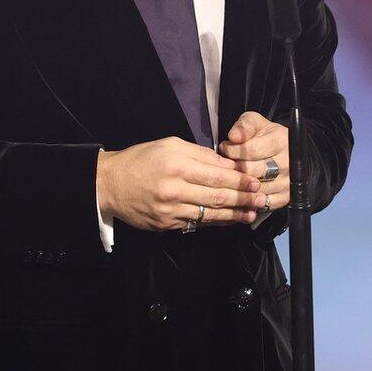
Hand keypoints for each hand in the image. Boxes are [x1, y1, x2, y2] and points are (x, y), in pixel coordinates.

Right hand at [96, 137, 263, 231]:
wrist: (110, 184)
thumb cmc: (142, 159)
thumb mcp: (170, 145)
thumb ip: (201, 154)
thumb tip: (228, 165)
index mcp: (177, 166)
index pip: (216, 176)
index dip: (239, 180)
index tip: (256, 182)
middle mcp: (175, 190)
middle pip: (217, 197)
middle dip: (243, 199)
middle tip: (261, 200)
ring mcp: (171, 211)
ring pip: (210, 214)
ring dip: (234, 215)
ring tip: (252, 214)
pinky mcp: (167, 225)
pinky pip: (196, 223)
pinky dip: (215, 222)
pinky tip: (228, 220)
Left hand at [219, 111, 289, 211]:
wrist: (288, 153)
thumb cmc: (266, 136)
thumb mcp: (256, 123)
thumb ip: (244, 126)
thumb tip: (233, 137)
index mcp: (281, 141)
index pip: (250, 151)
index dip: (232, 151)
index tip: (225, 148)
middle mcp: (288, 163)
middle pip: (252, 171)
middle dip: (234, 168)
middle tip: (227, 164)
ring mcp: (288, 182)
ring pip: (255, 188)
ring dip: (239, 184)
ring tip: (233, 176)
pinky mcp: (285, 198)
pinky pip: (262, 203)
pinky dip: (248, 199)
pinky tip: (241, 190)